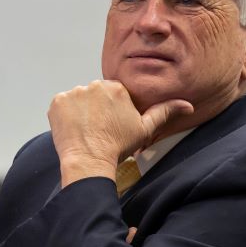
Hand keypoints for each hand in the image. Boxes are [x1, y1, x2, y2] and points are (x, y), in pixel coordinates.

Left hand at [48, 79, 191, 186]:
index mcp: (116, 88)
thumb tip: (188, 105)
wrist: (89, 161)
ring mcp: (74, 93)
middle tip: (99, 129)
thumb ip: (165, 112)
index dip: (113, 110)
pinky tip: (74, 128)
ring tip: (86, 129)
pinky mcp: (57, 102)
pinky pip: (62, 105)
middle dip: (97, 109)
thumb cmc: (118, 146)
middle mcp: (94, 85)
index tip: (112, 125)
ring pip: (79, 99)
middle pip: (95, 95)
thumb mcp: (145, 129)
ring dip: (81, 111)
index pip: (113, 94)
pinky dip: (66, 115)